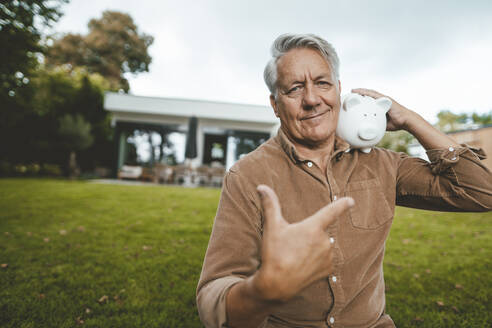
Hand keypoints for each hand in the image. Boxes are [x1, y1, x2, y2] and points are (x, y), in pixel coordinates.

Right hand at [253, 185, 353, 301]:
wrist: (277, 284)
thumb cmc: (274, 253)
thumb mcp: (272, 227)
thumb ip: (270, 205)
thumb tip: (262, 187)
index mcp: (313, 227)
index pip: (332, 211)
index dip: (342, 205)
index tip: (351, 201)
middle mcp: (324, 241)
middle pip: (320, 231)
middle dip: (310, 233)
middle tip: (293, 244)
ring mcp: (328, 256)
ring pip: (323, 245)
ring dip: (314, 246)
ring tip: (297, 256)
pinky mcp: (328, 269)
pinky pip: (325, 259)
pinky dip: (317, 259)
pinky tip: (303, 264)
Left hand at [351, 88, 414, 130]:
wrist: (406, 121)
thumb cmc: (396, 123)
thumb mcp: (382, 124)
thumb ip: (376, 124)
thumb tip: (368, 130)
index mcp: (381, 106)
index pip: (370, 100)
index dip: (362, 99)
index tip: (354, 99)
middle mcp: (382, 101)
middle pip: (369, 95)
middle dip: (360, 93)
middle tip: (351, 93)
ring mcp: (384, 99)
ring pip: (371, 93)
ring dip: (362, 91)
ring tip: (353, 90)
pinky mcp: (386, 99)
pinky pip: (374, 95)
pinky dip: (366, 92)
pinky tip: (360, 91)